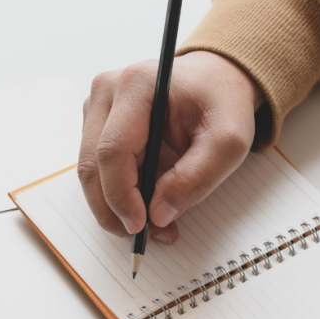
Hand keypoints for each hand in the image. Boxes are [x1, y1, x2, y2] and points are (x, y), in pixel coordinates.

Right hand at [78, 51, 263, 242]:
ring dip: (114, 208)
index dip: (121, 196)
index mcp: (137, 85)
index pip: (112, 151)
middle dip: (114, 210)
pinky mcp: (97, 124)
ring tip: (153, 225)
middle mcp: (107, 91)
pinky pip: (97, 170)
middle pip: (92, 166)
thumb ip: (196, 178)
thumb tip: (158, 215)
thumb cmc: (221, 104)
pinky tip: (144, 205)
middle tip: (145, 236)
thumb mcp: (228, 142)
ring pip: (91, 172)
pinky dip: (117, 196)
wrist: (215, 81)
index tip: (140, 226)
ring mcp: (97, 107)